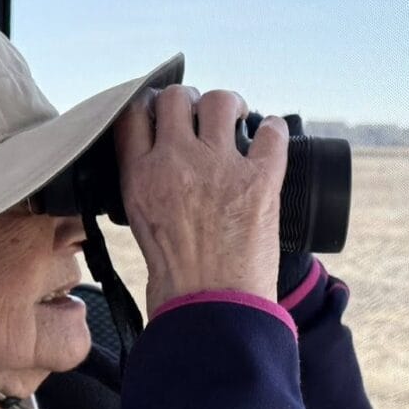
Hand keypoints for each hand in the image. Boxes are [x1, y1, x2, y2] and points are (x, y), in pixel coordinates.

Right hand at [114, 85, 287, 315]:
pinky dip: (274, 129)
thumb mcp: (141, 227)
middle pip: (177, 98)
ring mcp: (220, 167)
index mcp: (141, 176)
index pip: (134, 114)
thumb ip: (147, 190)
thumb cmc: (176, 283)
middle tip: (203, 118)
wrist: (211, 310)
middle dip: (190, 102)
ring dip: (230, 106)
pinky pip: (271, 132)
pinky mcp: (260, 180)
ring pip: (222, 102)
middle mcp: (177, 161)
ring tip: (237, 120)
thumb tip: (162, 171)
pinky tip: (273, 135)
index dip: (150, 107)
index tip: (164, 115)